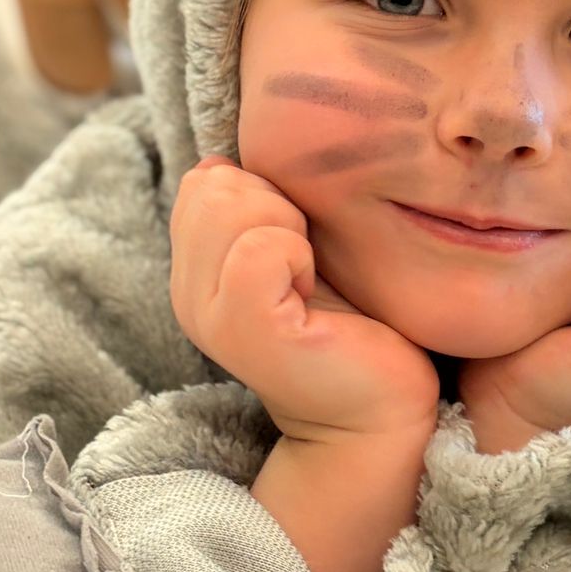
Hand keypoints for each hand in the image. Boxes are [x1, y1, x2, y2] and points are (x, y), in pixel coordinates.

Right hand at [170, 155, 440, 443]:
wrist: (380, 407)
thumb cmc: (353, 322)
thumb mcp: (296, 249)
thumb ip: (255, 208)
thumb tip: (219, 164)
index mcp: (198, 272)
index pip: (205, 181)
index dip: (267, 192)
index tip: (301, 244)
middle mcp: (190, 295)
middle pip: (212, 185)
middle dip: (277, 202)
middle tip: (309, 262)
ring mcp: (211, 316)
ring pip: (227, 206)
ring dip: (289, 227)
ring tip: (311, 277)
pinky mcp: (246, 332)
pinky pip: (258, 250)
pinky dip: (297, 255)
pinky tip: (313, 292)